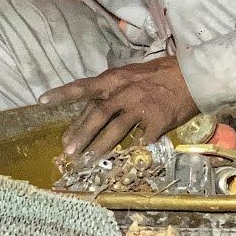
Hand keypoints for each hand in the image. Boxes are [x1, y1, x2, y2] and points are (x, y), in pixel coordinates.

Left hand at [39, 56, 198, 157]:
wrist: (193, 74)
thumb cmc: (159, 75)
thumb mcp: (130, 76)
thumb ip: (110, 93)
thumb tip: (88, 115)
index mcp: (115, 79)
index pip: (84, 87)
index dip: (62, 94)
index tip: (42, 101)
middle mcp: (125, 91)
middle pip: (98, 114)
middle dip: (81, 133)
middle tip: (68, 150)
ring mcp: (142, 106)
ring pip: (116, 129)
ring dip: (100, 146)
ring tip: (88, 161)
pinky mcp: (158, 120)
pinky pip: (141, 139)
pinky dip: (132, 149)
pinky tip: (125, 159)